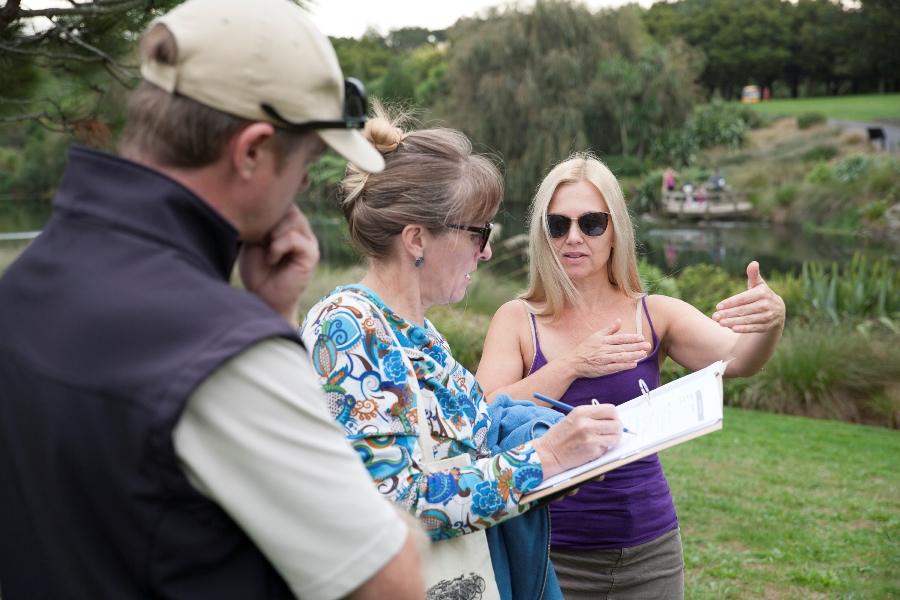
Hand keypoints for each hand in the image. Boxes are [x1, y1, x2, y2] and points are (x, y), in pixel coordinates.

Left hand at [239, 205, 319, 327]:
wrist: (264, 299)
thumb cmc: (257, 272)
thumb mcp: (254, 241)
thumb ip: (262, 222)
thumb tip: (262, 203)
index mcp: (289, 225)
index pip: (283, 202)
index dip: (266, 210)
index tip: (253, 230)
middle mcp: (302, 230)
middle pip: (289, 207)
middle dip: (270, 221)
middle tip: (258, 240)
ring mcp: (309, 242)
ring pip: (293, 219)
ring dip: (274, 233)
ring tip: (266, 249)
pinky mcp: (311, 255)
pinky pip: (295, 238)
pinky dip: (278, 246)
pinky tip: (271, 258)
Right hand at [532, 403, 622, 478]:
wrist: (548, 453)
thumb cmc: (561, 435)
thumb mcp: (573, 417)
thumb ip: (591, 416)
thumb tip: (612, 418)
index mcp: (581, 412)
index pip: (611, 409)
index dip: (615, 416)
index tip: (613, 421)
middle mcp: (586, 424)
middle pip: (616, 424)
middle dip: (617, 429)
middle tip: (613, 433)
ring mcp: (590, 438)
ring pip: (615, 437)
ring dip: (612, 440)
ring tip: (603, 441)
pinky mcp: (592, 452)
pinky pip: (606, 449)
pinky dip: (603, 449)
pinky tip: (592, 449)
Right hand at [566, 319, 651, 378]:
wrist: (573, 362)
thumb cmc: (585, 348)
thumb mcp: (596, 336)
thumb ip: (609, 329)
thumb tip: (619, 320)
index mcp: (603, 340)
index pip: (620, 338)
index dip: (631, 338)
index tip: (641, 338)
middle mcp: (603, 349)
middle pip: (623, 347)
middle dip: (636, 346)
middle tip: (647, 345)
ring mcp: (603, 359)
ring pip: (621, 357)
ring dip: (633, 355)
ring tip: (643, 354)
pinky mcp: (602, 369)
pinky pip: (615, 367)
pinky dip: (625, 366)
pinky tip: (633, 364)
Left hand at [712, 261, 784, 333]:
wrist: (778, 311)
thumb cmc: (762, 295)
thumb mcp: (758, 284)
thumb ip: (753, 275)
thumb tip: (753, 263)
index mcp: (762, 293)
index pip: (742, 299)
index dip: (730, 302)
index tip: (718, 306)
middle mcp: (765, 305)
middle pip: (743, 310)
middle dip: (728, 314)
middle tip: (715, 316)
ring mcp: (767, 316)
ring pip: (747, 320)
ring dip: (733, 322)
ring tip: (720, 323)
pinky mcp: (767, 326)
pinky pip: (753, 328)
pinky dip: (744, 329)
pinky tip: (733, 329)